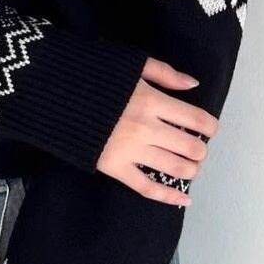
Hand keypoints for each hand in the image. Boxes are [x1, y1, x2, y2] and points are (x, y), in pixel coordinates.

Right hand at [96, 56, 218, 205]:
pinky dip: (169, 197)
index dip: (211, 127)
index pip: (197, 120)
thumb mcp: (131, 64)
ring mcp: (131, 151)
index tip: (209, 129)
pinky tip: (184, 199)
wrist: (52, 94)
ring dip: (191, 170)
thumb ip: (165, 73)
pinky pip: (147, 188)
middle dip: (201, 150)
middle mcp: (146, 128)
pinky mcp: (115, 168)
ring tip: (190, 166)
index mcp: (151, 101)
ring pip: (176, 169)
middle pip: (191, 148)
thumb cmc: (93, 75)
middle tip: (196, 148)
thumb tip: (193, 84)